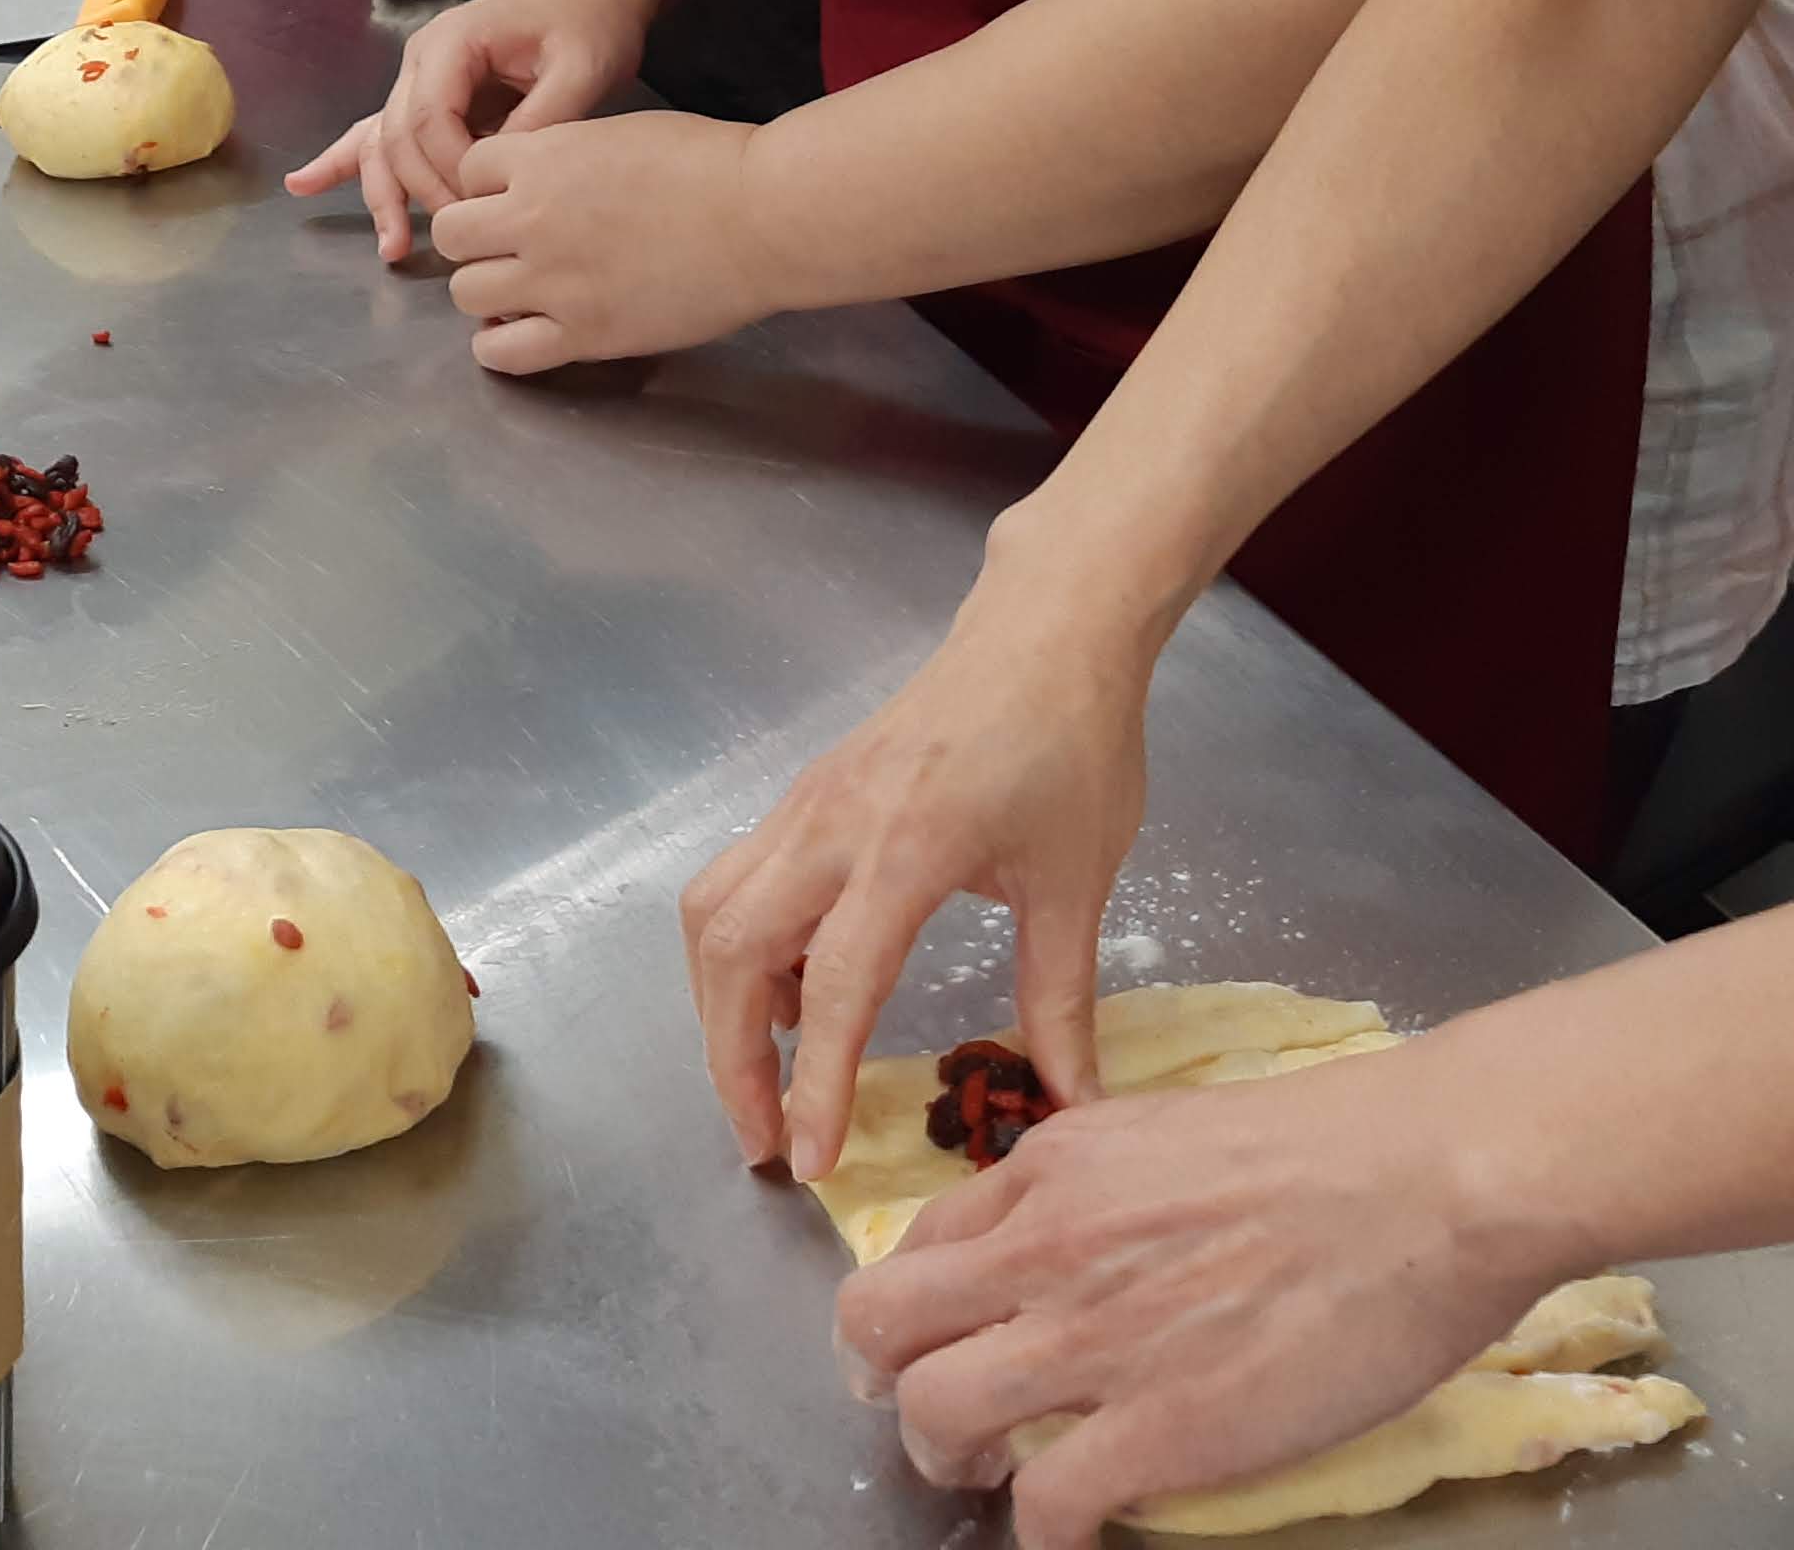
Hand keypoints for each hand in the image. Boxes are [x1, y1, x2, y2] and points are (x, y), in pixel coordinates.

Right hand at [287, 0, 646, 259]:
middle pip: (398, 137)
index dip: (451, 168)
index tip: (486, 201)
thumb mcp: (579, 69)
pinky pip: (379, 135)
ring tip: (391, 247)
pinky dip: (343, 162)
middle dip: (423, 191)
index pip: (428, 118)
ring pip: (382, 144)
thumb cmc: (585, 25)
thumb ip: (540, 121)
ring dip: (380, 195)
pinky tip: (304, 184)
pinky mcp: (426, 101)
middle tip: (463, 233)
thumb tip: (497, 177)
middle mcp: (421, 62)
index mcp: (452, 44)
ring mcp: (417, 81)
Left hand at [424, 109, 794, 371]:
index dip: (487, 185)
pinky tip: (519, 335)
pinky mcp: (584, 334)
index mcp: (543, 160)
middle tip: (506, 248)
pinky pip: (502, 354)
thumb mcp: (618, 132)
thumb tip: (539, 180)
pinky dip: (498, 348)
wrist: (762, 216)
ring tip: (518, 293)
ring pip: (465, 294)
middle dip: (473, 240)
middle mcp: (533, 219)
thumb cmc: (710, 162)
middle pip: (451, 235)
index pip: (468, 170)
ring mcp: (554, 281)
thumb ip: (564, 157)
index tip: (510, 198)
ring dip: (485, 292)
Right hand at [675, 559, 1160, 1183]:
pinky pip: (738, 881)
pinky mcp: (805, 797)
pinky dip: (738, 951)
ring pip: (712, 910)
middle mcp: (830, 825)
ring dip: (717, 1002)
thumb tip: (1073, 1107)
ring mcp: (805, 804)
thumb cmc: (1074, 748)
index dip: (812, 1082)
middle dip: (730, 1056)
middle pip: (728, 949)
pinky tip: (791, 995)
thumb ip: (1062, 999)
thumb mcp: (1081, 882)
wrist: (1045, 633)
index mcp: (905, 848)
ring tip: (764, 1075)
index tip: (810, 1162)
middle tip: (765, 1139)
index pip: (833, 986)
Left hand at [839, 1039, 1560, 1548]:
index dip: (919, 1303)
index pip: (920, 1240)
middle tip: (930, 1415)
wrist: (1427, 1179)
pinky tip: (1076, 1531)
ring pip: (932, 1412)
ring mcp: (1093, 1338)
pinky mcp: (1161, 1428)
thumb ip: (1101, 1187)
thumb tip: (1081, 1242)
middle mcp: (1043, 1246)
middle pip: (880, 1322)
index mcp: (1050, 1168)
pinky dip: (1044, 1532)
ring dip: (943, 1456)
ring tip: (987, 1474)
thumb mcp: (1167, 1131)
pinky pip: (1046, 1506)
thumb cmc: (1332, 1147)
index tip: (944, 1338)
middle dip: (883, 1377)